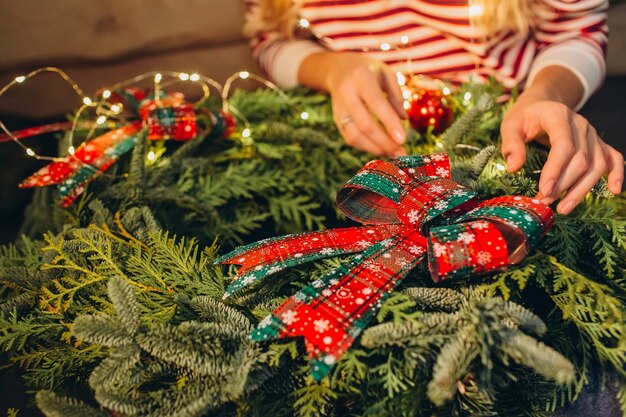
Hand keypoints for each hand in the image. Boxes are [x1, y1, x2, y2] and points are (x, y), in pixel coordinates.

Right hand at [321, 53, 407, 155]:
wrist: (338, 70)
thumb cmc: (369, 71)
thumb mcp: (386, 74)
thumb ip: (396, 95)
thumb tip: (404, 119)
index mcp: (361, 78)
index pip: (376, 103)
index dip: (389, 123)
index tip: (403, 139)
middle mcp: (346, 94)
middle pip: (364, 124)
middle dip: (384, 142)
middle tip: (401, 152)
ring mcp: (339, 109)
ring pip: (355, 135)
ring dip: (375, 148)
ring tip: (393, 153)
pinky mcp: (336, 120)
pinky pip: (349, 138)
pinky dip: (366, 147)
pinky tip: (380, 148)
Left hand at [501, 94, 623, 214]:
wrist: (543, 104)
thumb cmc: (525, 116)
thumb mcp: (510, 124)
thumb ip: (511, 144)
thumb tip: (513, 168)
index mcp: (559, 116)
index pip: (564, 146)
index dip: (555, 170)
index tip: (543, 190)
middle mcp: (581, 125)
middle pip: (581, 159)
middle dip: (563, 185)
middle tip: (544, 201)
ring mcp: (592, 134)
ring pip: (597, 164)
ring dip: (581, 189)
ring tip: (563, 208)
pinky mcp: (598, 143)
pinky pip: (613, 158)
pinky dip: (617, 174)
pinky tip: (614, 190)